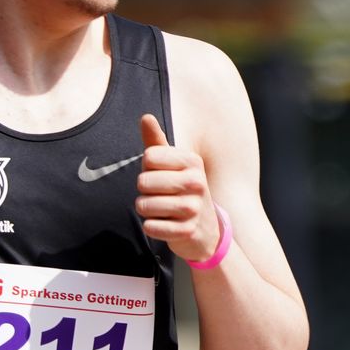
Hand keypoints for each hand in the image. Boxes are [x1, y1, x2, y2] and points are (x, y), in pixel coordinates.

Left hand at [136, 114, 219, 264]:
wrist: (207, 229)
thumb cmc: (183, 190)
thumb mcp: (174, 164)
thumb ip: (156, 142)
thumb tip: (145, 117)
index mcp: (192, 161)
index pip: (149, 157)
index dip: (147, 168)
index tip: (161, 175)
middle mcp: (196, 183)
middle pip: (143, 182)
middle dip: (144, 191)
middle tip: (160, 195)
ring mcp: (193, 208)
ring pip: (144, 205)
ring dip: (146, 210)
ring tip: (162, 210)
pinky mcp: (186, 231)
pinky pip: (150, 227)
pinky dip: (152, 227)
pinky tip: (166, 224)